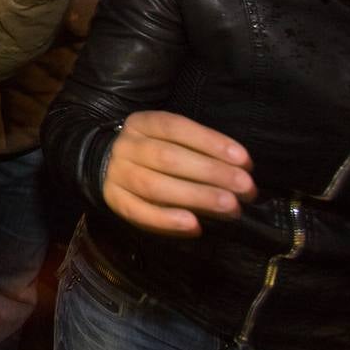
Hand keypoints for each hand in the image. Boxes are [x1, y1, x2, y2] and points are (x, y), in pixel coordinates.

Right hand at [103, 110, 256, 236]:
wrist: (104, 163)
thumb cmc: (151, 152)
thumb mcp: (168, 139)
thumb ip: (197, 151)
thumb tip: (239, 171)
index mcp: (142, 124)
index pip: (176, 127)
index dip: (211, 142)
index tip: (244, 160)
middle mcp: (126, 146)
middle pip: (168, 157)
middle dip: (211, 173)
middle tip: (245, 188)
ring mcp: (116, 174)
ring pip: (154, 185)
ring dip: (195, 197)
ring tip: (229, 207)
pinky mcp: (113, 200)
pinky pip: (138, 212)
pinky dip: (166, 220)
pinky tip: (194, 226)